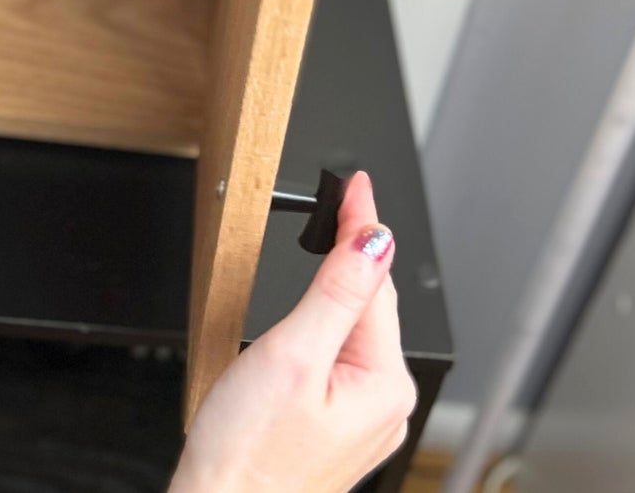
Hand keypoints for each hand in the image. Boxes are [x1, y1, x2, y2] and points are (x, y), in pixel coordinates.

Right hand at [171, 172, 416, 492]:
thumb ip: (336, 291)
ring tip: (337, 234)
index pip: (376, 278)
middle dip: (356, 248)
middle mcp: (386, 402)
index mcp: (384, 382)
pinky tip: (319, 304)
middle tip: (345, 195)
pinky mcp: (338, 423)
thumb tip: (376, 241)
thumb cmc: (248, 452)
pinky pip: (343, 354)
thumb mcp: (292, 354)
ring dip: (344, 282)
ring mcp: (363, 416)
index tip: (357, 181)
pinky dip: (331, 318)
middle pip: (371, 301)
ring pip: (357, 327)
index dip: (362, 222)